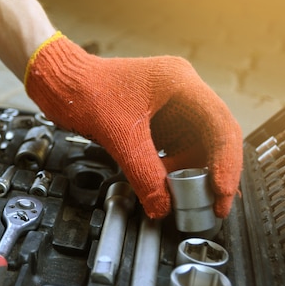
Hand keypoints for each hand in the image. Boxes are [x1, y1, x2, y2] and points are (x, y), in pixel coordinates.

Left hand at [25, 32, 242, 218]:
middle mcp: (181, 90)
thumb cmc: (83, 89)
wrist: (58, 81)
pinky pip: (175, 146)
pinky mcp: (156, 117)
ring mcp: (169, 103)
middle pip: (213, 136)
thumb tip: (163, 204)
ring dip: (191, 172)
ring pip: (195, 144)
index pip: (220, 125)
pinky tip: (166, 183)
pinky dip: (174, 167)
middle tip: (213, 204)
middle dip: (213, 172)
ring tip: (183, 196)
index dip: (226, 163)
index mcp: (179, 82)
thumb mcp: (118, 135)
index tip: (223, 192)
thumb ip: (144, 172)